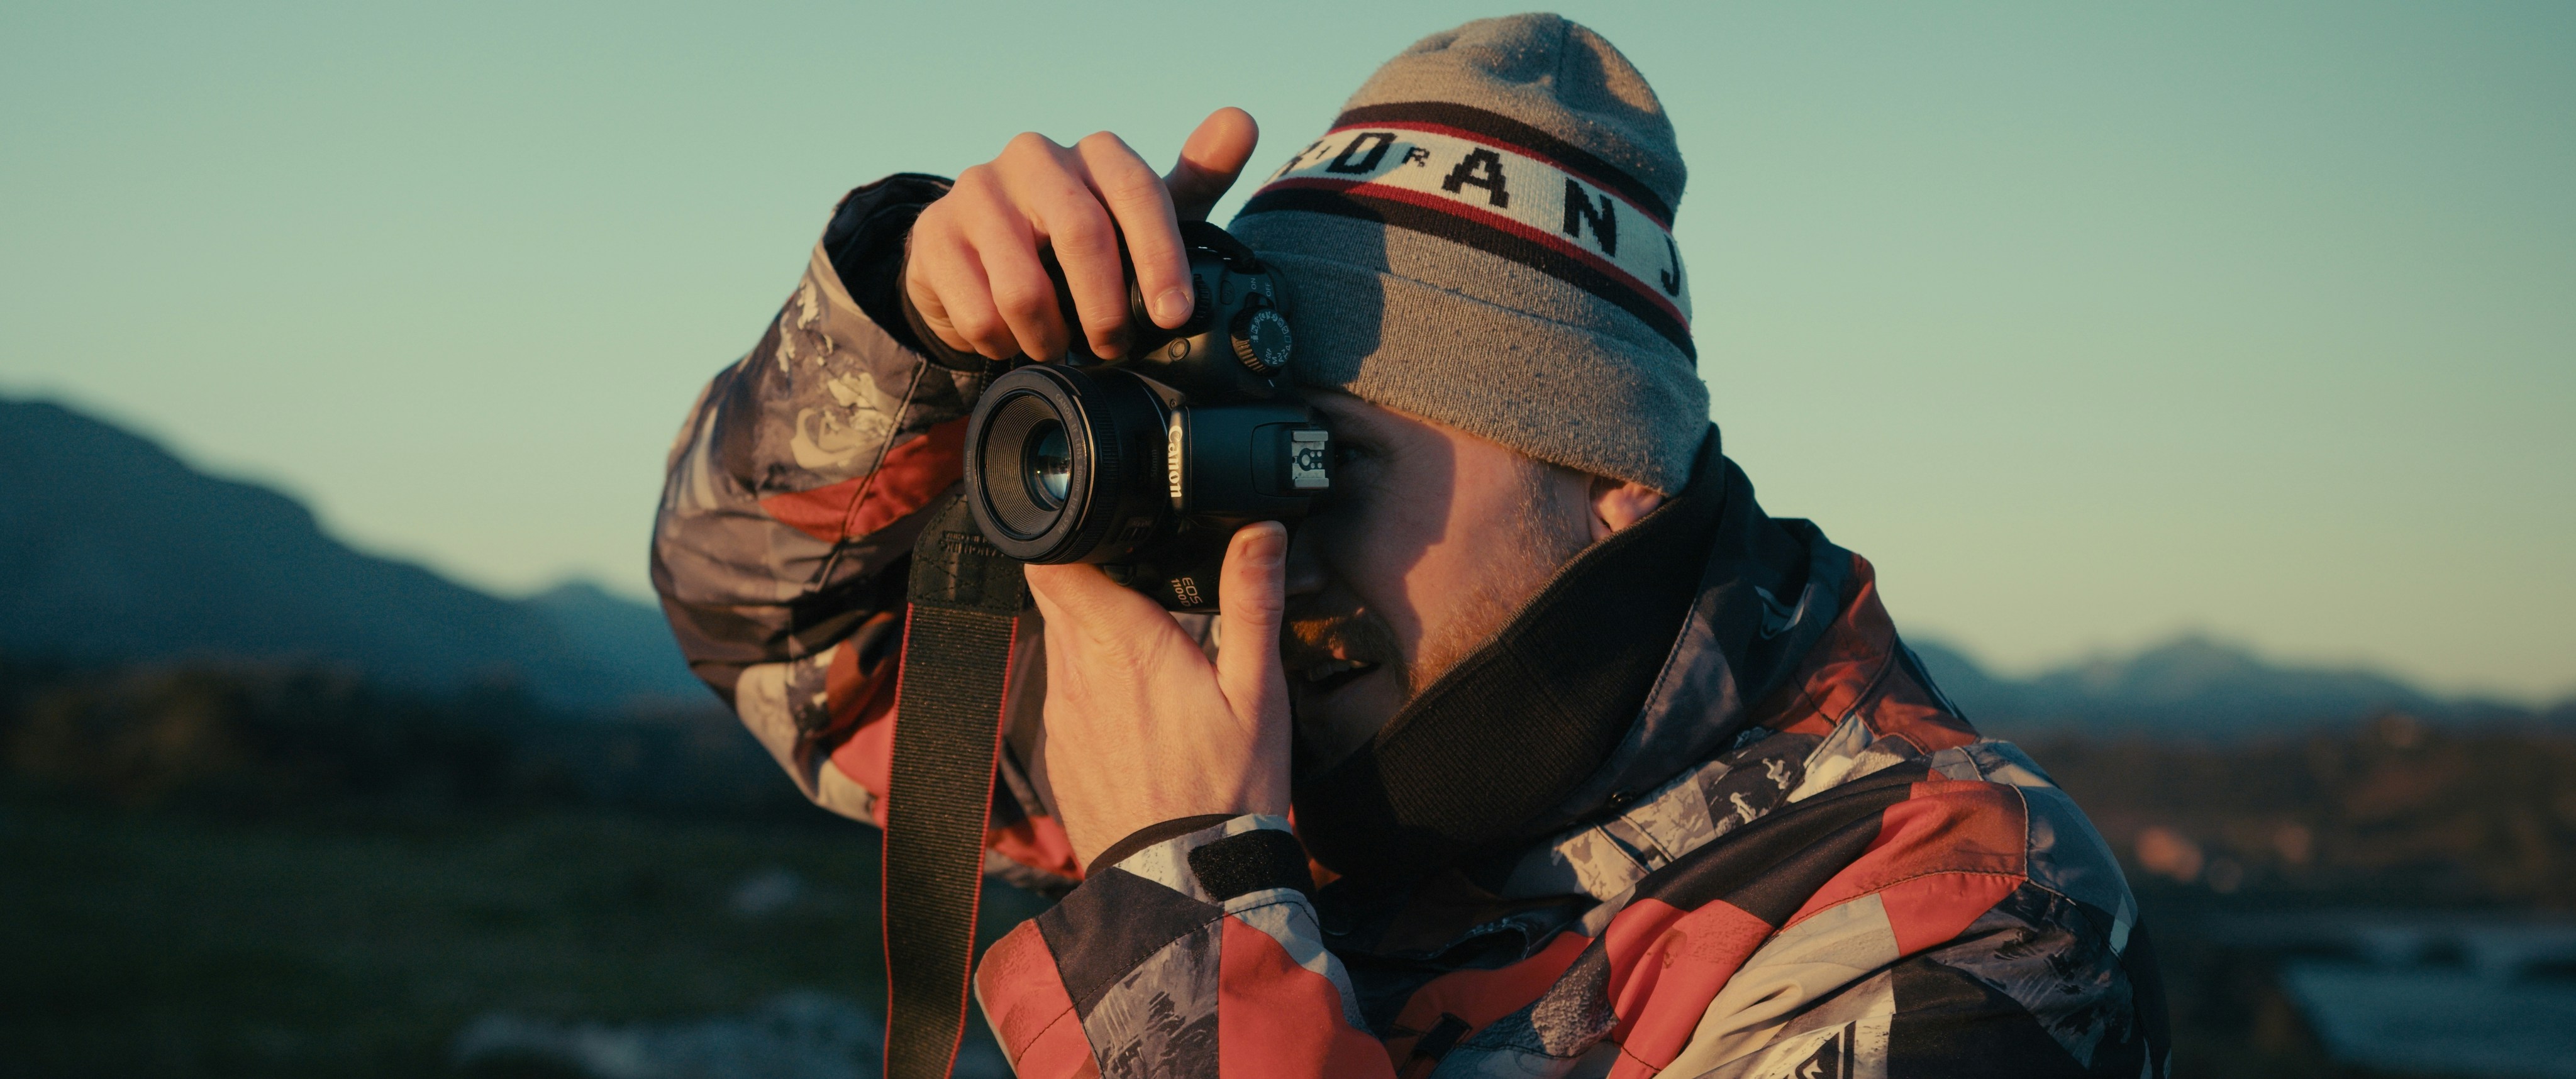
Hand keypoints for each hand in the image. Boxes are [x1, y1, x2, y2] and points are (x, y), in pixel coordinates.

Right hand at [905, 108, 1259, 361]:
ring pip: (1023, 285)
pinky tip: (1009, 337)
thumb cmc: (1076, 238)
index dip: (1161, 258)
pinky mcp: (934, 234)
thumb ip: (1196, 176)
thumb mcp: (1140, 215)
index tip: (1173, 315)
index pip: (1138, 192)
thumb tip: (1240, 121)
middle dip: (1106, 309)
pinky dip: (1001, 341)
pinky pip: (978, 310)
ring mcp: (977, 191)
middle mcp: (1033, 157)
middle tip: (1113, 347)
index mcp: (1093, 153)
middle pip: (1081, 235)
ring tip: (1056, 345)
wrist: (978, 254)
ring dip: (1049, 335)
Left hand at [1025, 523, 1290, 868]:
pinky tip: (1139, 709)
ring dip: (1095, 632)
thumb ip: (1252, 604)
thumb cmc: (1227, 789)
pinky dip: (1094, 684)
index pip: (1057, 561)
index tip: (1102, 523)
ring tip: (1151, 647)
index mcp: (1123, 643)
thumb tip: (1260, 531)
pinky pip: (1066, 694)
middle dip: (1091, 574)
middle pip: (1057, 593)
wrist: (1183, 884)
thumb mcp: (1258, 693)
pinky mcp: (1059, 751)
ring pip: (1061, 642)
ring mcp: (1061, 714)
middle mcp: (1076, 672)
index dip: (1069, 532)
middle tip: (1144, 582)